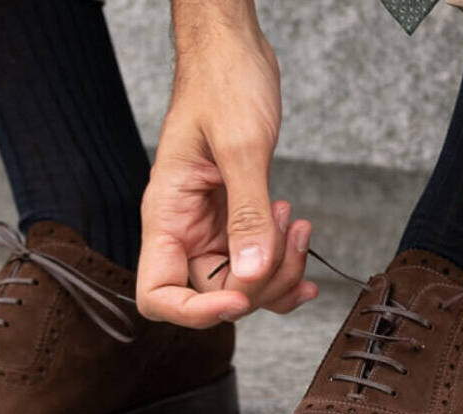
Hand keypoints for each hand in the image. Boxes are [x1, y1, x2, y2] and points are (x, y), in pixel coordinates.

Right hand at [137, 7, 315, 327]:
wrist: (235, 53)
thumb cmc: (222, 83)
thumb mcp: (240, 147)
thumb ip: (246, 213)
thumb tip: (250, 272)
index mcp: (165, 215)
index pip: (158, 294)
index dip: (198, 310)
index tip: (240, 294)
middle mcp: (183, 230)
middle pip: (213, 293)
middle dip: (259, 281)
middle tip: (287, 236)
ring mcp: (210, 228)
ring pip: (242, 282)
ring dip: (278, 270)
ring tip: (297, 224)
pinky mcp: (236, 220)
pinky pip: (256, 263)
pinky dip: (284, 266)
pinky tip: (303, 247)